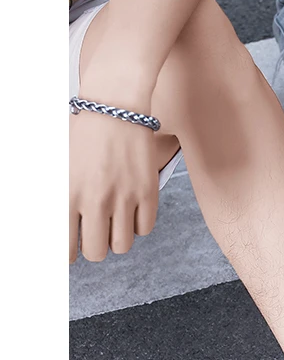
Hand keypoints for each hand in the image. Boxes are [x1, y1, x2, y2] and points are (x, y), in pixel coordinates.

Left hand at [69, 89, 159, 262]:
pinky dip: (138, 225)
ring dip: (116, 238)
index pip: (65, 247)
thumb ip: (59, 198)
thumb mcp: (59, 164)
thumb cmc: (82, 132)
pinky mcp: (148, 192)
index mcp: (68, 193)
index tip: (70, 251)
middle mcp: (96, 200)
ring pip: (122, 246)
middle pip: (96, 253)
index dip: (67, 254)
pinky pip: (145, 229)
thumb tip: (60, 228)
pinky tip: (131, 209)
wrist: (115, 105)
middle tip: (93, 234)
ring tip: (113, 222)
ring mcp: (124, 197)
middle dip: (93, 247)